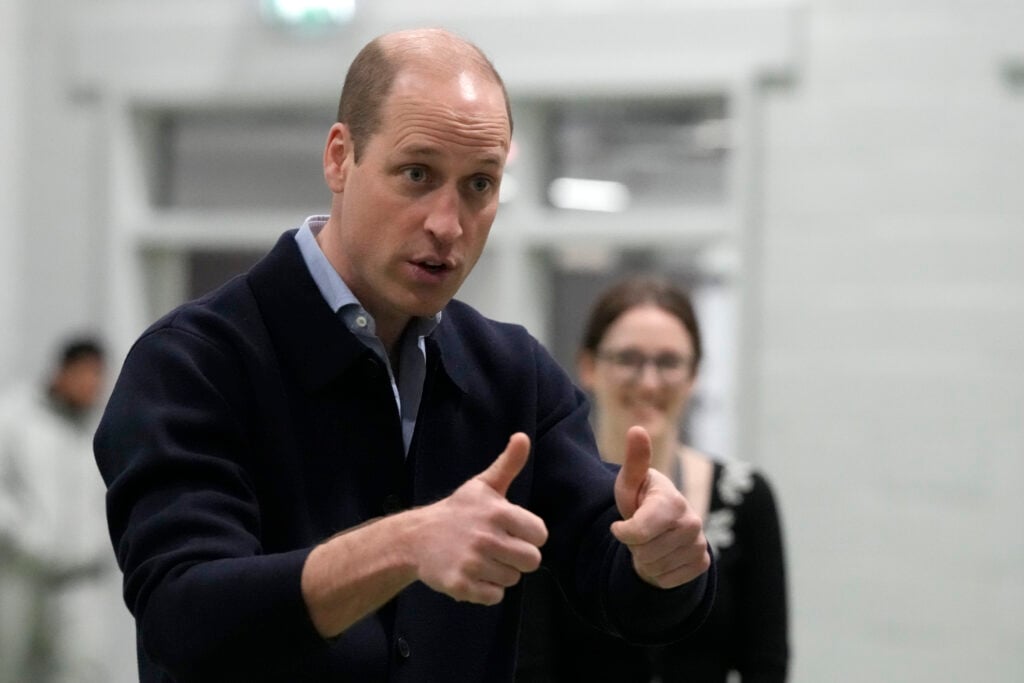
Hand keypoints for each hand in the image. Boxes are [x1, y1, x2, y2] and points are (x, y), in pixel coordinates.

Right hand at [414, 433, 547, 604]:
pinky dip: (486, 590)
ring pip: (513, 580)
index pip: (540, 534)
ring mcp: (472, 563)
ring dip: (501, 573)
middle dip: (518, 557)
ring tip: (481, 559)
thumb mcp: (484, 485)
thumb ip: (508, 464)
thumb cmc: (458, 511)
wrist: (416, 538)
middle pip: (532, 561)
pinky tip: (473, 575)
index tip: (512, 531)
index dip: (529, 535)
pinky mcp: (461, 585)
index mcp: (497, 512)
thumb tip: (523, 437)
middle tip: (498, 548)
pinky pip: (494, 597)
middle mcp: (486, 537)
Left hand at [611, 426, 709, 587]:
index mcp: (672, 501)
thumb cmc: (641, 500)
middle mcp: (692, 523)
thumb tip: (637, 428)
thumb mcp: (630, 482)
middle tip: (641, 533)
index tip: (620, 526)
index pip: (638, 533)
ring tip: (651, 542)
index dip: (622, 533)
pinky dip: (659, 573)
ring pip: (655, 569)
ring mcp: (700, 544)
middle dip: (635, 547)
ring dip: (646, 560)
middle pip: (645, 553)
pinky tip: (662, 555)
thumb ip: (635, 460)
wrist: (663, 525)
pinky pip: (667, 580)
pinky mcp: (703, 563)